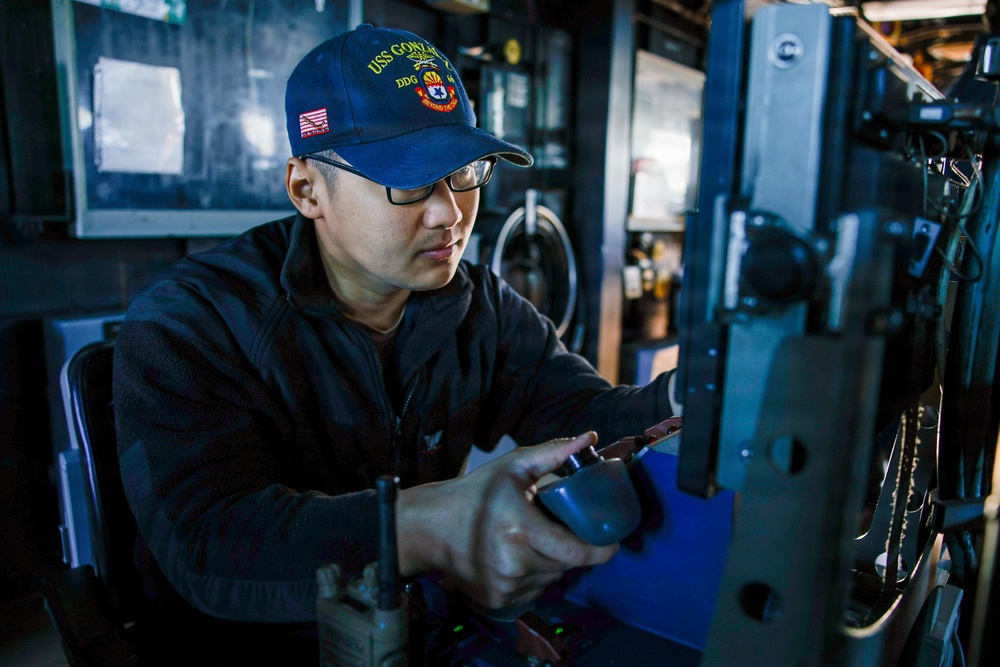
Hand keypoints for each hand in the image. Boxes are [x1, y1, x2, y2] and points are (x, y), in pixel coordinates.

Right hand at [396, 432, 618, 610]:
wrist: (430, 528)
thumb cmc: (475, 493)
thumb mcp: (514, 466)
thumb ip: (554, 453)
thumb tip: (591, 438)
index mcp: (521, 529)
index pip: (578, 552)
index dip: (601, 548)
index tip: (610, 539)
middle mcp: (514, 562)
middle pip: (566, 564)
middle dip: (569, 547)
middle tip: (555, 527)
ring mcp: (505, 586)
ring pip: (551, 579)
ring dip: (551, 562)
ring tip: (531, 540)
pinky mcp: (497, 601)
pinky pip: (534, 592)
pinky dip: (533, 576)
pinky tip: (517, 557)